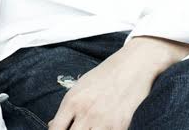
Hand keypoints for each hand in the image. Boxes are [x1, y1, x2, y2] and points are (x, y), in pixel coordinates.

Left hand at [46, 39, 166, 129]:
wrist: (135, 64)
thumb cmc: (108, 73)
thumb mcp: (82, 85)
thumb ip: (68, 108)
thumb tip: (53, 126)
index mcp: (72, 101)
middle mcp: (85, 113)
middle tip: (80, 129)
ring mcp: (103, 121)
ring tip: (92, 128)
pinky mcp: (119, 127)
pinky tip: (105, 127)